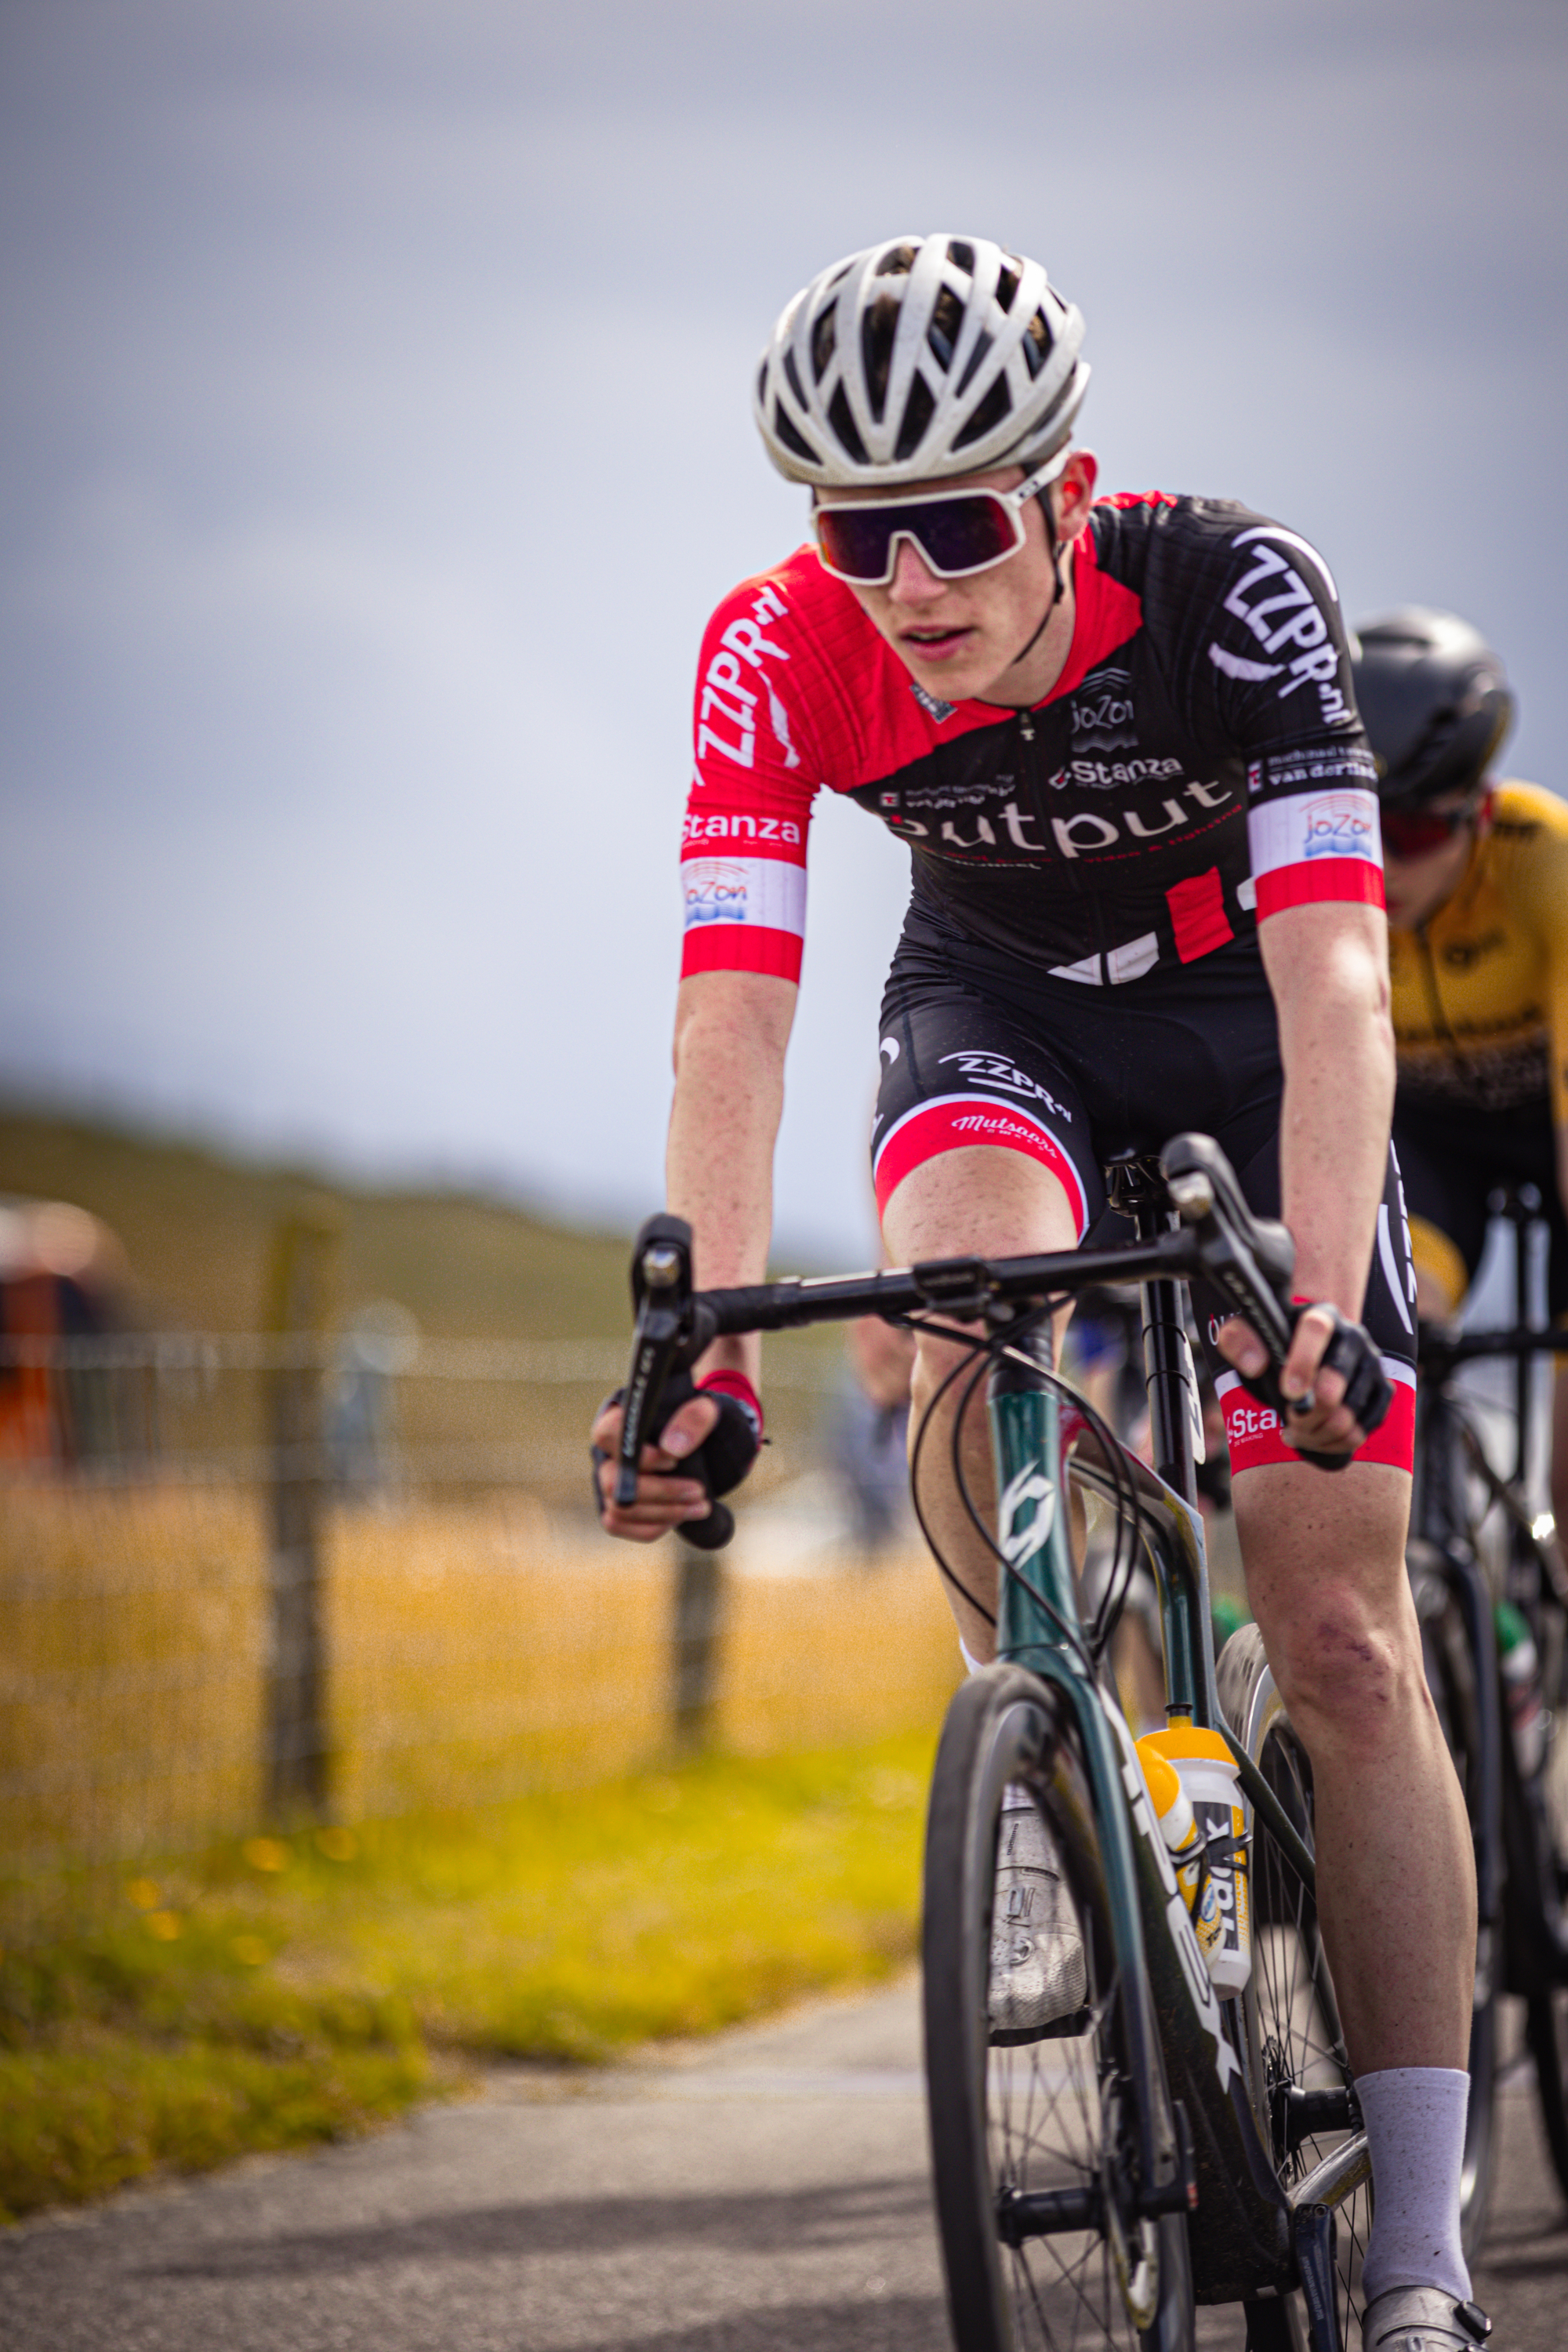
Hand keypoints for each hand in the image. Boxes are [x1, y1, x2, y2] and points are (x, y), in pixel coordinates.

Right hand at [591, 1392, 719, 1540]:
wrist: (699, 1447)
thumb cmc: (695, 1423)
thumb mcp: (706, 1410)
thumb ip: (694, 1418)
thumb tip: (672, 1448)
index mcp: (619, 1420)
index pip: (607, 1435)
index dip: (638, 1454)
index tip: (673, 1460)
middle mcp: (605, 1453)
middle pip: (611, 1481)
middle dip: (660, 1492)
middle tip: (698, 1491)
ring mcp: (606, 1481)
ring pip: (618, 1509)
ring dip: (663, 1513)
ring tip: (701, 1507)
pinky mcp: (612, 1506)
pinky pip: (617, 1525)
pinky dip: (651, 1527)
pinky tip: (679, 1517)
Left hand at [1216, 1304, 1366, 1456]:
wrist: (1306, 1359)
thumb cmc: (1273, 1348)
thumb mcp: (1247, 1338)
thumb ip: (1238, 1341)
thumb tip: (1256, 1364)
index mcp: (1321, 1315)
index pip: (1316, 1329)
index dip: (1302, 1363)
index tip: (1287, 1392)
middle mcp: (1354, 1336)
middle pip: (1332, 1388)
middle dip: (1303, 1415)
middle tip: (1288, 1419)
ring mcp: (1372, 1365)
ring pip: (1347, 1417)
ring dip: (1315, 1434)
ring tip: (1296, 1431)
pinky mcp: (1383, 1392)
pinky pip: (1361, 1431)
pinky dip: (1333, 1443)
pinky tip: (1315, 1436)